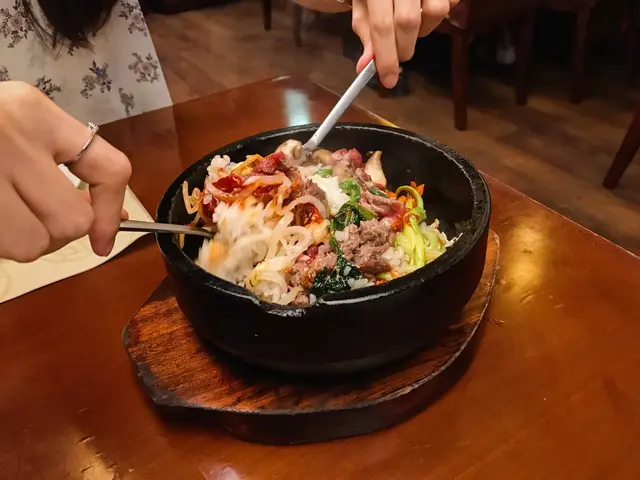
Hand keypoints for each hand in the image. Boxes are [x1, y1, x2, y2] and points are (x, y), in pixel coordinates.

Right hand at [0, 81, 130, 261]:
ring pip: (32, 245)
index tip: (103, 241)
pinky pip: (0, 248)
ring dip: (19, 242)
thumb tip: (103, 224)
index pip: (109, 168)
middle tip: (29, 218)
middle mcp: (10, 137)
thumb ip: (60, 163)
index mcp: (34, 113)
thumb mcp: (17, 123)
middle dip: (56, 233)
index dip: (112, 213)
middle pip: (71, 221)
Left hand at [352, 0, 457, 87]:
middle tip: (398, 55)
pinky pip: (451, 1)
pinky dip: (440, 10)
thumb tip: (366, 65)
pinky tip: (425, 7)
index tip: (388, 81)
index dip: (385, 57)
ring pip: (436, 11)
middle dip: (403, 48)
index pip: (381, 26)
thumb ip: (365, 30)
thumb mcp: (362, 1)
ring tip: (412, 25)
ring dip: (425, 28)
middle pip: (408, 22)